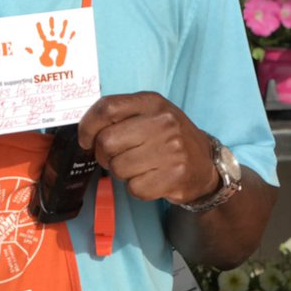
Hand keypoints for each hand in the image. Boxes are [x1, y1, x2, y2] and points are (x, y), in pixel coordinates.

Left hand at [78, 93, 217, 205]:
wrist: (204, 162)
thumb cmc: (168, 137)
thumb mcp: (150, 114)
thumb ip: (121, 116)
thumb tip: (86, 134)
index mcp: (152, 102)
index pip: (107, 108)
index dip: (87, 126)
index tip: (86, 139)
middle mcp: (163, 122)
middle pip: (107, 142)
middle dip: (104, 155)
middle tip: (116, 157)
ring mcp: (171, 149)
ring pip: (118, 168)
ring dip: (122, 173)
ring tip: (139, 167)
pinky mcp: (175, 176)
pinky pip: (135, 188)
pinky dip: (137, 188)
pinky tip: (151, 178)